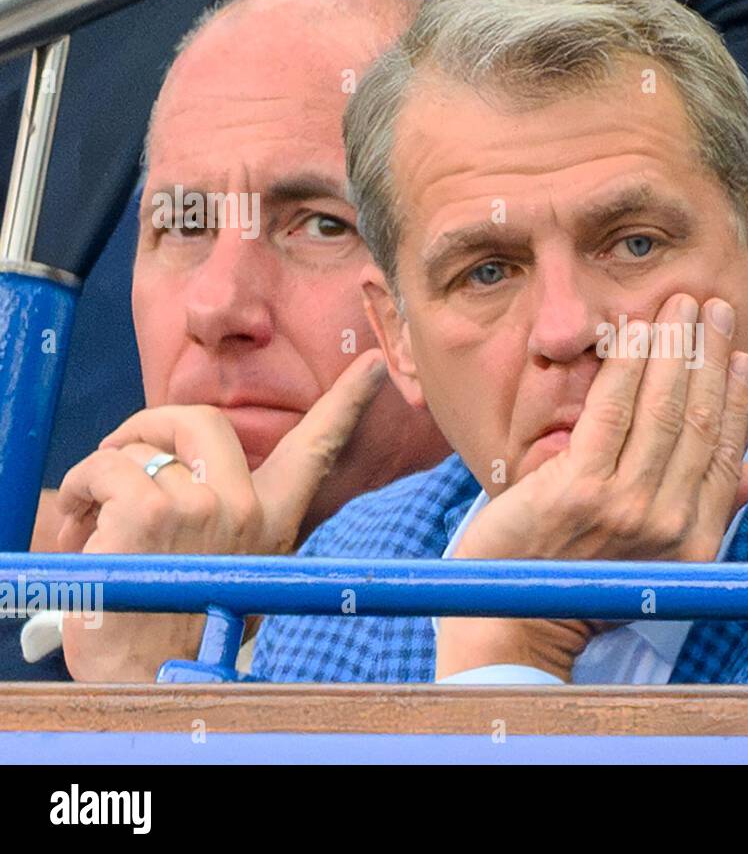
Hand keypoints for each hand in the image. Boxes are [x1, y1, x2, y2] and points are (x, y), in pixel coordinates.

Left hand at [55, 349, 389, 681]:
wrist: (147, 678)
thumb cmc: (176, 624)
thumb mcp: (227, 568)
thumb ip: (226, 521)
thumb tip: (186, 478)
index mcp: (272, 521)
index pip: (317, 449)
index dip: (347, 402)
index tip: (374, 366)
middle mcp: (248, 509)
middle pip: (200, 420)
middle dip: (147, 426)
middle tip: (121, 456)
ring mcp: (204, 508)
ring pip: (139, 446)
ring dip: (100, 475)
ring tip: (93, 519)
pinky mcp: (154, 512)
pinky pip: (105, 466)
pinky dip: (78, 492)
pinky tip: (79, 529)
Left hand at [435, 294, 747, 681]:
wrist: (517, 621)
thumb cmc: (584, 585)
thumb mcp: (658, 560)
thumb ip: (707, 514)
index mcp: (694, 541)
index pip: (725, 450)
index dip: (734, 395)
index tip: (737, 352)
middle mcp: (669, 525)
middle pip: (699, 420)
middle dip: (708, 354)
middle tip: (712, 306)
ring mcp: (625, 507)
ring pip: (662, 409)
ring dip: (675, 348)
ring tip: (680, 305)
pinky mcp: (578, 489)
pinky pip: (612, 411)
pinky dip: (628, 365)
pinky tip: (636, 331)